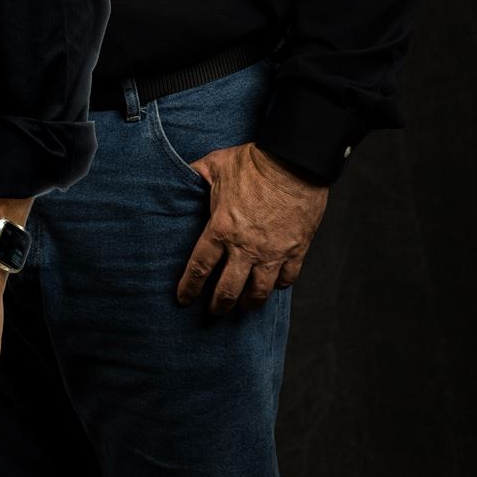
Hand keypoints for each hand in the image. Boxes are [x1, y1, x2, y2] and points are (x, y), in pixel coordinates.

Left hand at [176, 142, 329, 313]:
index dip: (190, 287)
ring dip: (250, 303)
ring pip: (259, 291)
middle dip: (219, 305)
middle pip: (228, 289)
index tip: (183, 300)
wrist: (295, 163)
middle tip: (214, 313)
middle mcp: (246, 248)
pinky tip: (273, 287)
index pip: (199, 268)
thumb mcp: (214, 165)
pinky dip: (280, 285)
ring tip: (243, 307)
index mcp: (221, 229)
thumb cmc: (252, 163)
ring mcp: (274, 252)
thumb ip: (194, 175)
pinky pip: (288, 278)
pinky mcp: (297, 250)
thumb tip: (178, 174)